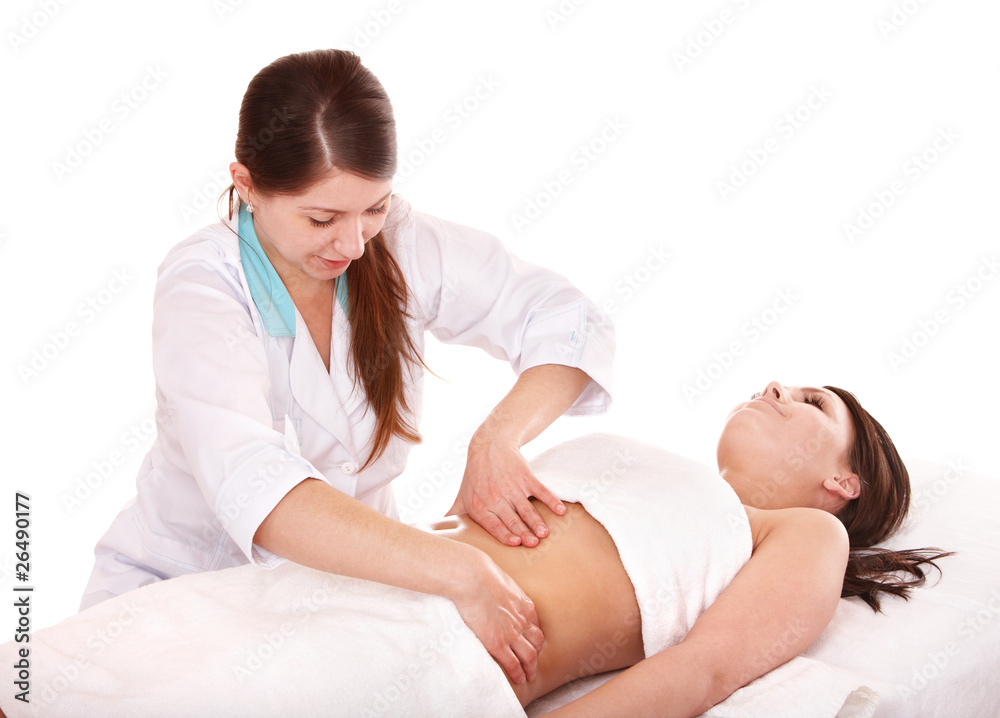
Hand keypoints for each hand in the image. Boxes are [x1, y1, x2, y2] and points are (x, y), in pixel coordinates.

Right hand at [449, 549, 544, 683]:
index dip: (534, 636)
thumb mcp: (501, 580)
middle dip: (536, 654)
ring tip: (528, 675)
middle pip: (536, 642)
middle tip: (534, 663)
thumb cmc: (480, 573)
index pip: (535, 625)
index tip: (532, 642)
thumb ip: (505, 590)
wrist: (472, 577)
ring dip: (530, 667)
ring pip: (529, 656)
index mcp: (524, 605)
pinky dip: (518, 673)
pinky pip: (513, 664)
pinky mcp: (497, 643)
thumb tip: (499, 590)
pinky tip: (519, 679)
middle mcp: (522, 620)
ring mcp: (511, 633)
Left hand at [450, 435, 565, 546]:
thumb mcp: (462, 496)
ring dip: (536, 521)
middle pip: (511, 518)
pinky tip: (560, 511)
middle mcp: (495, 497)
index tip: (516, 543)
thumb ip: (455, 517)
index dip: (504, 534)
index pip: (493, 524)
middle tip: (533, 543)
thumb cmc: (475, 476)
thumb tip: (442, 536)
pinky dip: (552, 501)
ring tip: (544, 533)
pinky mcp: (525, 476)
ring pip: (526, 508)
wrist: (489, 446)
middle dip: (523, 532)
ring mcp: (511, 486)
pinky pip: (541, 491)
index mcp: (480, 505)